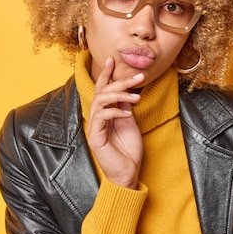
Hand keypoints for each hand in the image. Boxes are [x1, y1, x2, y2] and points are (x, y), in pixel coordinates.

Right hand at [87, 57, 143, 188]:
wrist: (127, 173)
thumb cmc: (128, 150)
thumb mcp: (130, 122)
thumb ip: (125, 106)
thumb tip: (126, 90)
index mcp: (104, 113)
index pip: (103, 89)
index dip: (107, 74)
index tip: (113, 60)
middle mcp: (97, 118)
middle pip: (102, 92)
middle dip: (119, 81)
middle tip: (138, 76)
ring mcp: (95, 127)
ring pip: (101, 101)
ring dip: (119, 95)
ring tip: (136, 96)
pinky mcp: (95, 138)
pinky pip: (101, 117)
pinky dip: (114, 112)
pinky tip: (127, 113)